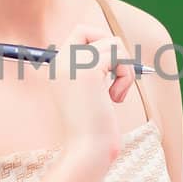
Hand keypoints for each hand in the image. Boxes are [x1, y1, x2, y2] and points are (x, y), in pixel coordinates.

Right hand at [50, 24, 136, 164]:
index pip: (80, 32)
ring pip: (112, 42)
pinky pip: (118, 56)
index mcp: (57, 67)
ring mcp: (72, 64)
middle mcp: (60, 62)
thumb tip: (117, 45)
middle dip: (113, 52)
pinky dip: (125, 76)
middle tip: (115, 78)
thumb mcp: (91, 94)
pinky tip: (115, 98)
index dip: (100, 42)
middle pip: (93, 30)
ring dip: (123, 67)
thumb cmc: (93, 130)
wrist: (86, 151)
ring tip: (115, 93)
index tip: (109, 70)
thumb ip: (95, 70)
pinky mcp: (87, 71)